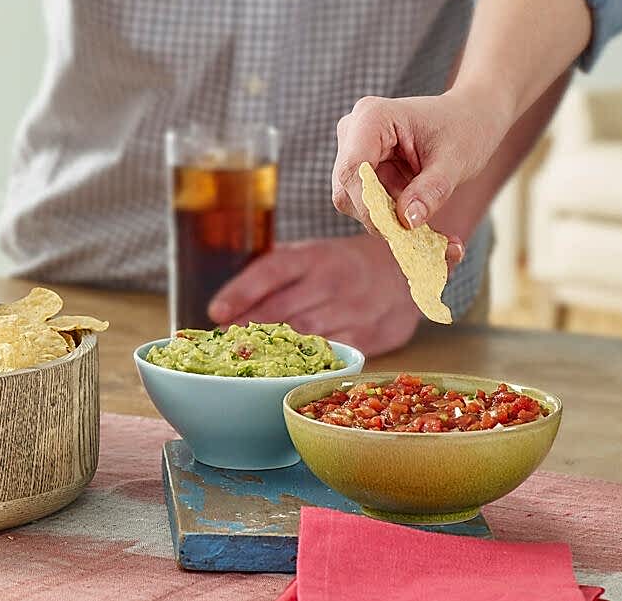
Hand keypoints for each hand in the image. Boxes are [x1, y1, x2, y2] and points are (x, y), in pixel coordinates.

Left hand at [207, 236, 424, 355]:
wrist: (406, 269)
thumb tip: (226, 305)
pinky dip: (306, 362)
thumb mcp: (311, 255)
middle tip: (223, 343)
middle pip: (282, 308)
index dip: (241, 291)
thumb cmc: (343, 265)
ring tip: (247, 356)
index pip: (272, 270)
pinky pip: (331, 353)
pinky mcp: (370, 335)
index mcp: (315, 255)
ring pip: (304, 334)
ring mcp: (354, 308)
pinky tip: (288, 367)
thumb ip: (275, 274)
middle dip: (248, 328)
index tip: (215, 313)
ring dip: (272, 348)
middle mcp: (334, 280)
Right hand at [331, 91, 513, 245]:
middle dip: (381, 214)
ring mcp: (353, 149)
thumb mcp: (454, 161)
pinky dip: (392, 215)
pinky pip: (365, 201)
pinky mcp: (360, 167)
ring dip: (389, 215)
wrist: (470, 118)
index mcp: (373, 117)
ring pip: (354, 199)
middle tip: (420, 231)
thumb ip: (431, 190)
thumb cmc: (464, 129)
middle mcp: (353, 131)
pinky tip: (420, 214)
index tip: (397, 231)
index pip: (353, 169)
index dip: (368, 205)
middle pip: (348, 188)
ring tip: (426, 213)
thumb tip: (407, 221)